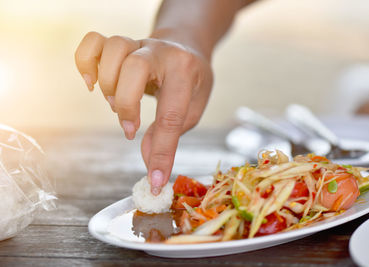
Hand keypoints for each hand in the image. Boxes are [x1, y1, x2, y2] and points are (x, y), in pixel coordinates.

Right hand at [75, 32, 212, 194]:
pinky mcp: (120, 44)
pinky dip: (84, 62)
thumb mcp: (193, 108)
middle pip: (133, 68)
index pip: (171, 115)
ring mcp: (137, 44)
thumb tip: (148, 165)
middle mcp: (160, 52)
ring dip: (108, 83)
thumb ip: (170, 134)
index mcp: (184, 71)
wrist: (186, 45)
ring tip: (116, 103)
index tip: (155, 181)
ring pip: (112, 50)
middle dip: (127, 105)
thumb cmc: (192, 81)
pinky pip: (92, 42)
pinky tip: (92, 82)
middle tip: (130, 129)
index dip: (162, 153)